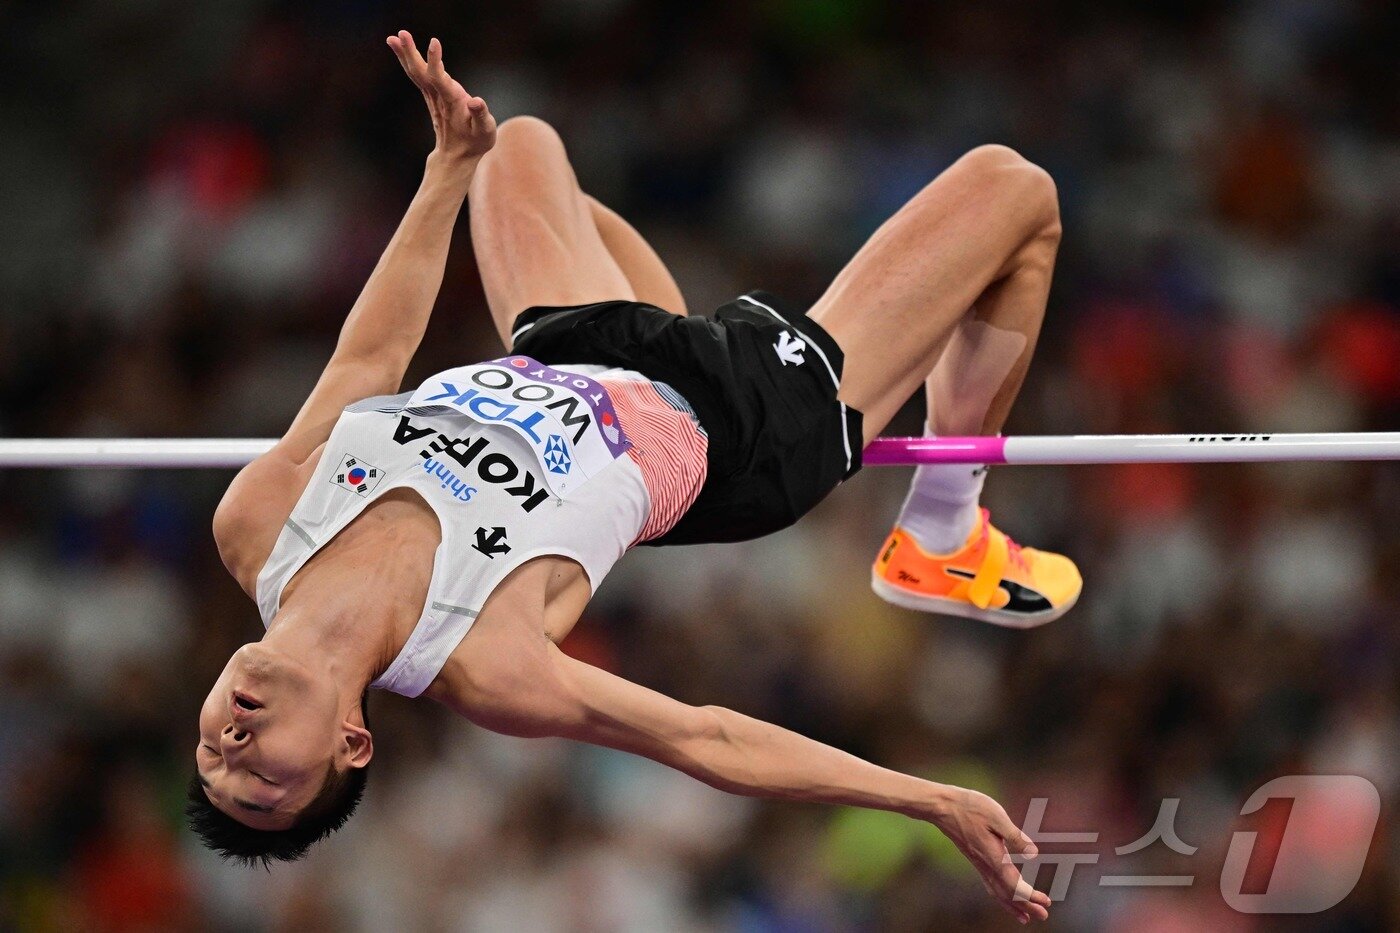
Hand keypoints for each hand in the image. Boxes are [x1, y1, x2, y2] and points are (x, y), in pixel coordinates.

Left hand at [386, 30, 495, 162]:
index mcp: (452, 102)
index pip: (440, 79)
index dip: (436, 61)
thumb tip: (476, 101)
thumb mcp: (485, 131)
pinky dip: (409, 60)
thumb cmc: (475, 142)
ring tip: (393, 38)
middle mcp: (438, 97)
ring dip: (405, 54)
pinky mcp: (431, 95)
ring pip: (416, 73)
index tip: (434, 41)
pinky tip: (403, 47)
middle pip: (421, 73)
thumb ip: (481, 115)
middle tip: (400, 33)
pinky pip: (418, 75)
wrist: (457, 156)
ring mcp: (432, 96)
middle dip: (411, 53)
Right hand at [931, 786, 1050, 923]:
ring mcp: (979, 863)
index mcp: (994, 857)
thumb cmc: (970, 807)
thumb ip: (1015, 836)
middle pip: (1007, 894)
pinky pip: (989, 884)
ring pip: (996, 892)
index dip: (1030, 896)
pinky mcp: (975, 859)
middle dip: (1026, 906)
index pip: (1014, 886)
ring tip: (1025, 916)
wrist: (943, 807)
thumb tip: (1034, 853)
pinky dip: (1000, 896)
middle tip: (1043, 915)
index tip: (1046, 901)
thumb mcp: (997, 817)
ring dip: (1012, 905)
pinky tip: (1004, 895)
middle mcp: (985, 865)